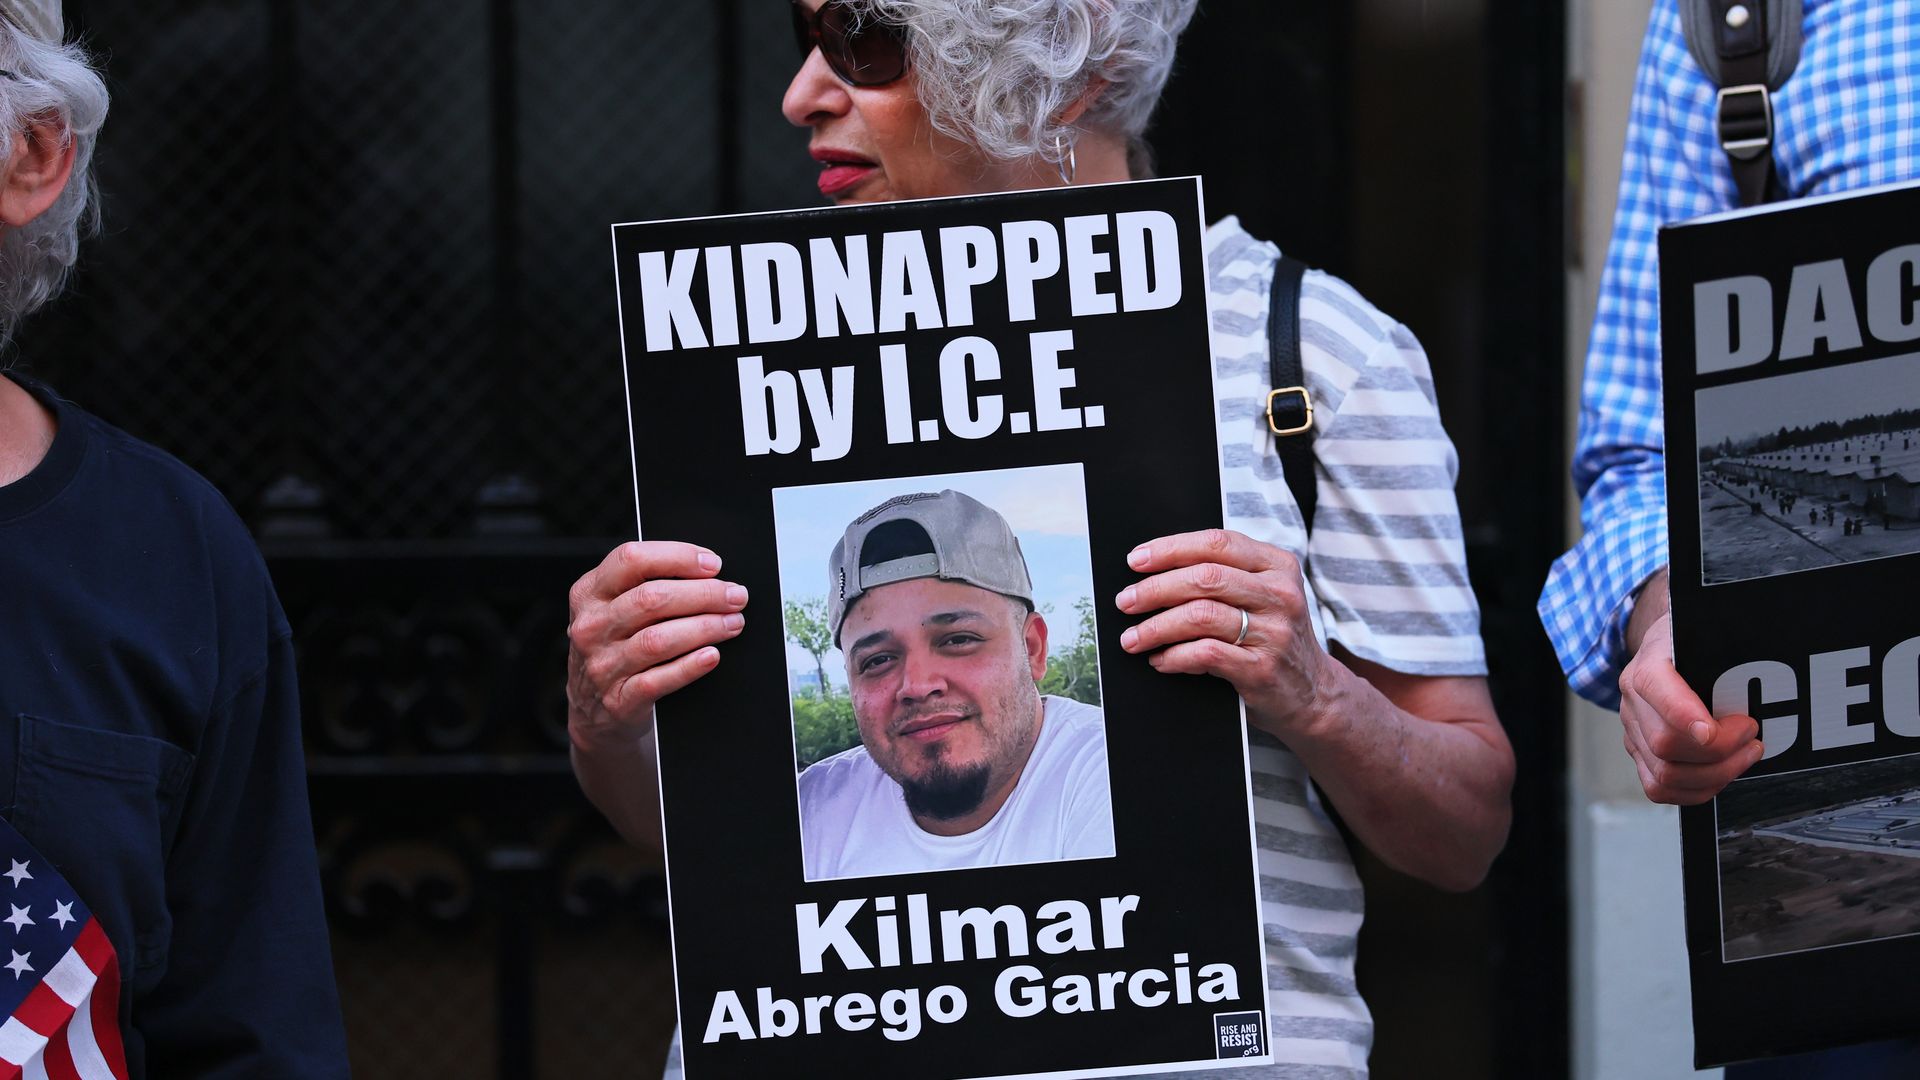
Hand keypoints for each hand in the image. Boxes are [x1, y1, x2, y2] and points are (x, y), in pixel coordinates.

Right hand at [566, 541, 747, 752]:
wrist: (593, 708)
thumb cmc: (616, 645)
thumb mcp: (615, 607)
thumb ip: (647, 585)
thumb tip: (708, 574)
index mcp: (589, 593)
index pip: (631, 560)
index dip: (678, 557)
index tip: (713, 564)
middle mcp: (591, 626)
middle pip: (651, 599)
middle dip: (704, 594)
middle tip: (735, 597)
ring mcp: (602, 665)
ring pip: (658, 639)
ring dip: (705, 628)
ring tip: (732, 623)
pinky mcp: (619, 699)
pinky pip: (660, 680)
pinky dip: (691, 666)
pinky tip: (712, 655)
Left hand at [1114, 528, 1329, 736]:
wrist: (1312, 695)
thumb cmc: (1272, 639)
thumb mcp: (1263, 597)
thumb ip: (1225, 578)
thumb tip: (1153, 572)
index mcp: (1278, 566)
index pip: (1217, 543)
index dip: (1171, 549)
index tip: (1136, 560)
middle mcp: (1280, 595)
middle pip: (1205, 578)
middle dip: (1155, 589)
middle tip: (1126, 601)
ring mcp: (1274, 633)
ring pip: (1201, 616)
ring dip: (1156, 627)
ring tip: (1132, 638)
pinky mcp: (1262, 669)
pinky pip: (1206, 654)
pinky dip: (1174, 656)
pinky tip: (1160, 660)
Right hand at [1618, 607, 1762, 804]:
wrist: (1666, 651)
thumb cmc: (1694, 645)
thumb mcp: (1708, 634)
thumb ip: (1727, 651)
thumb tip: (1764, 663)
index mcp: (1648, 665)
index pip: (1654, 689)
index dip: (1683, 715)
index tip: (1713, 732)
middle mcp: (1633, 702)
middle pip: (1664, 742)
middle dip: (1720, 750)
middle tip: (1752, 735)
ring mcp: (1633, 732)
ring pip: (1664, 774)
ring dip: (1716, 774)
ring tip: (1746, 755)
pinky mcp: (1640, 754)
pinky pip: (1659, 787)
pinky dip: (1697, 790)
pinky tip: (1722, 774)